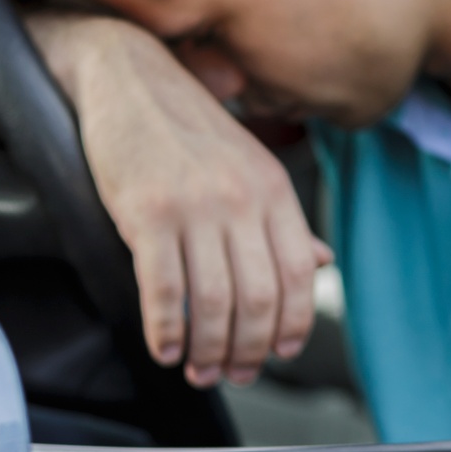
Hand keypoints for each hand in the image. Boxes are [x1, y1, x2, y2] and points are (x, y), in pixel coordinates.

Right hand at [33, 14, 330, 387]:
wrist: (129, 78)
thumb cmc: (188, 128)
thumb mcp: (249, 166)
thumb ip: (283, 219)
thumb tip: (320, 263)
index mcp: (273, 189)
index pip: (299, 274)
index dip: (293, 324)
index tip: (279, 354)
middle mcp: (241, 198)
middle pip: (259, 298)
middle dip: (248, 350)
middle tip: (232, 373)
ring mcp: (195, 205)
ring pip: (213, 302)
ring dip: (207, 350)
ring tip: (198, 368)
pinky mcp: (146, 213)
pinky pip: (163, 289)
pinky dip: (166, 331)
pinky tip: (165, 349)